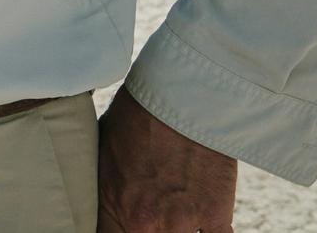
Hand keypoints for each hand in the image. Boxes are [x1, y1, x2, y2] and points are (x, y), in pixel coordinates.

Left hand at [98, 88, 237, 231]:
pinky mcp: (216, 213)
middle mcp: (148, 223)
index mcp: (115, 208)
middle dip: (148, 228)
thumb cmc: (136, 116)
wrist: (180, 96)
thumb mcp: (103, 151)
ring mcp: (183, 221)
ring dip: (177, 228)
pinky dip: (210, 231)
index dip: (114, 232)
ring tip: (176, 209)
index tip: (123, 223)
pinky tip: (205, 223)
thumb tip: (100, 198)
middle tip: (155, 207)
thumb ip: (105, 187)